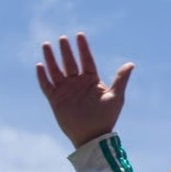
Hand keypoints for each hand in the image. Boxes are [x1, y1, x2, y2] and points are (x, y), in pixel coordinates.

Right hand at [36, 32, 133, 147]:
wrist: (93, 137)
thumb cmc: (106, 117)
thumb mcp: (116, 97)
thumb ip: (120, 79)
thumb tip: (131, 64)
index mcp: (91, 80)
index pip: (86, 59)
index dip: (83, 48)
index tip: (80, 35)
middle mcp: (77, 83)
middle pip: (70, 62)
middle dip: (66, 50)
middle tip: (63, 38)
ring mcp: (66, 91)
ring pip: (56, 70)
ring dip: (51, 58)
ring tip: (46, 45)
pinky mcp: (55, 100)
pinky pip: (46, 85)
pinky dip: (42, 76)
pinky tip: (39, 65)